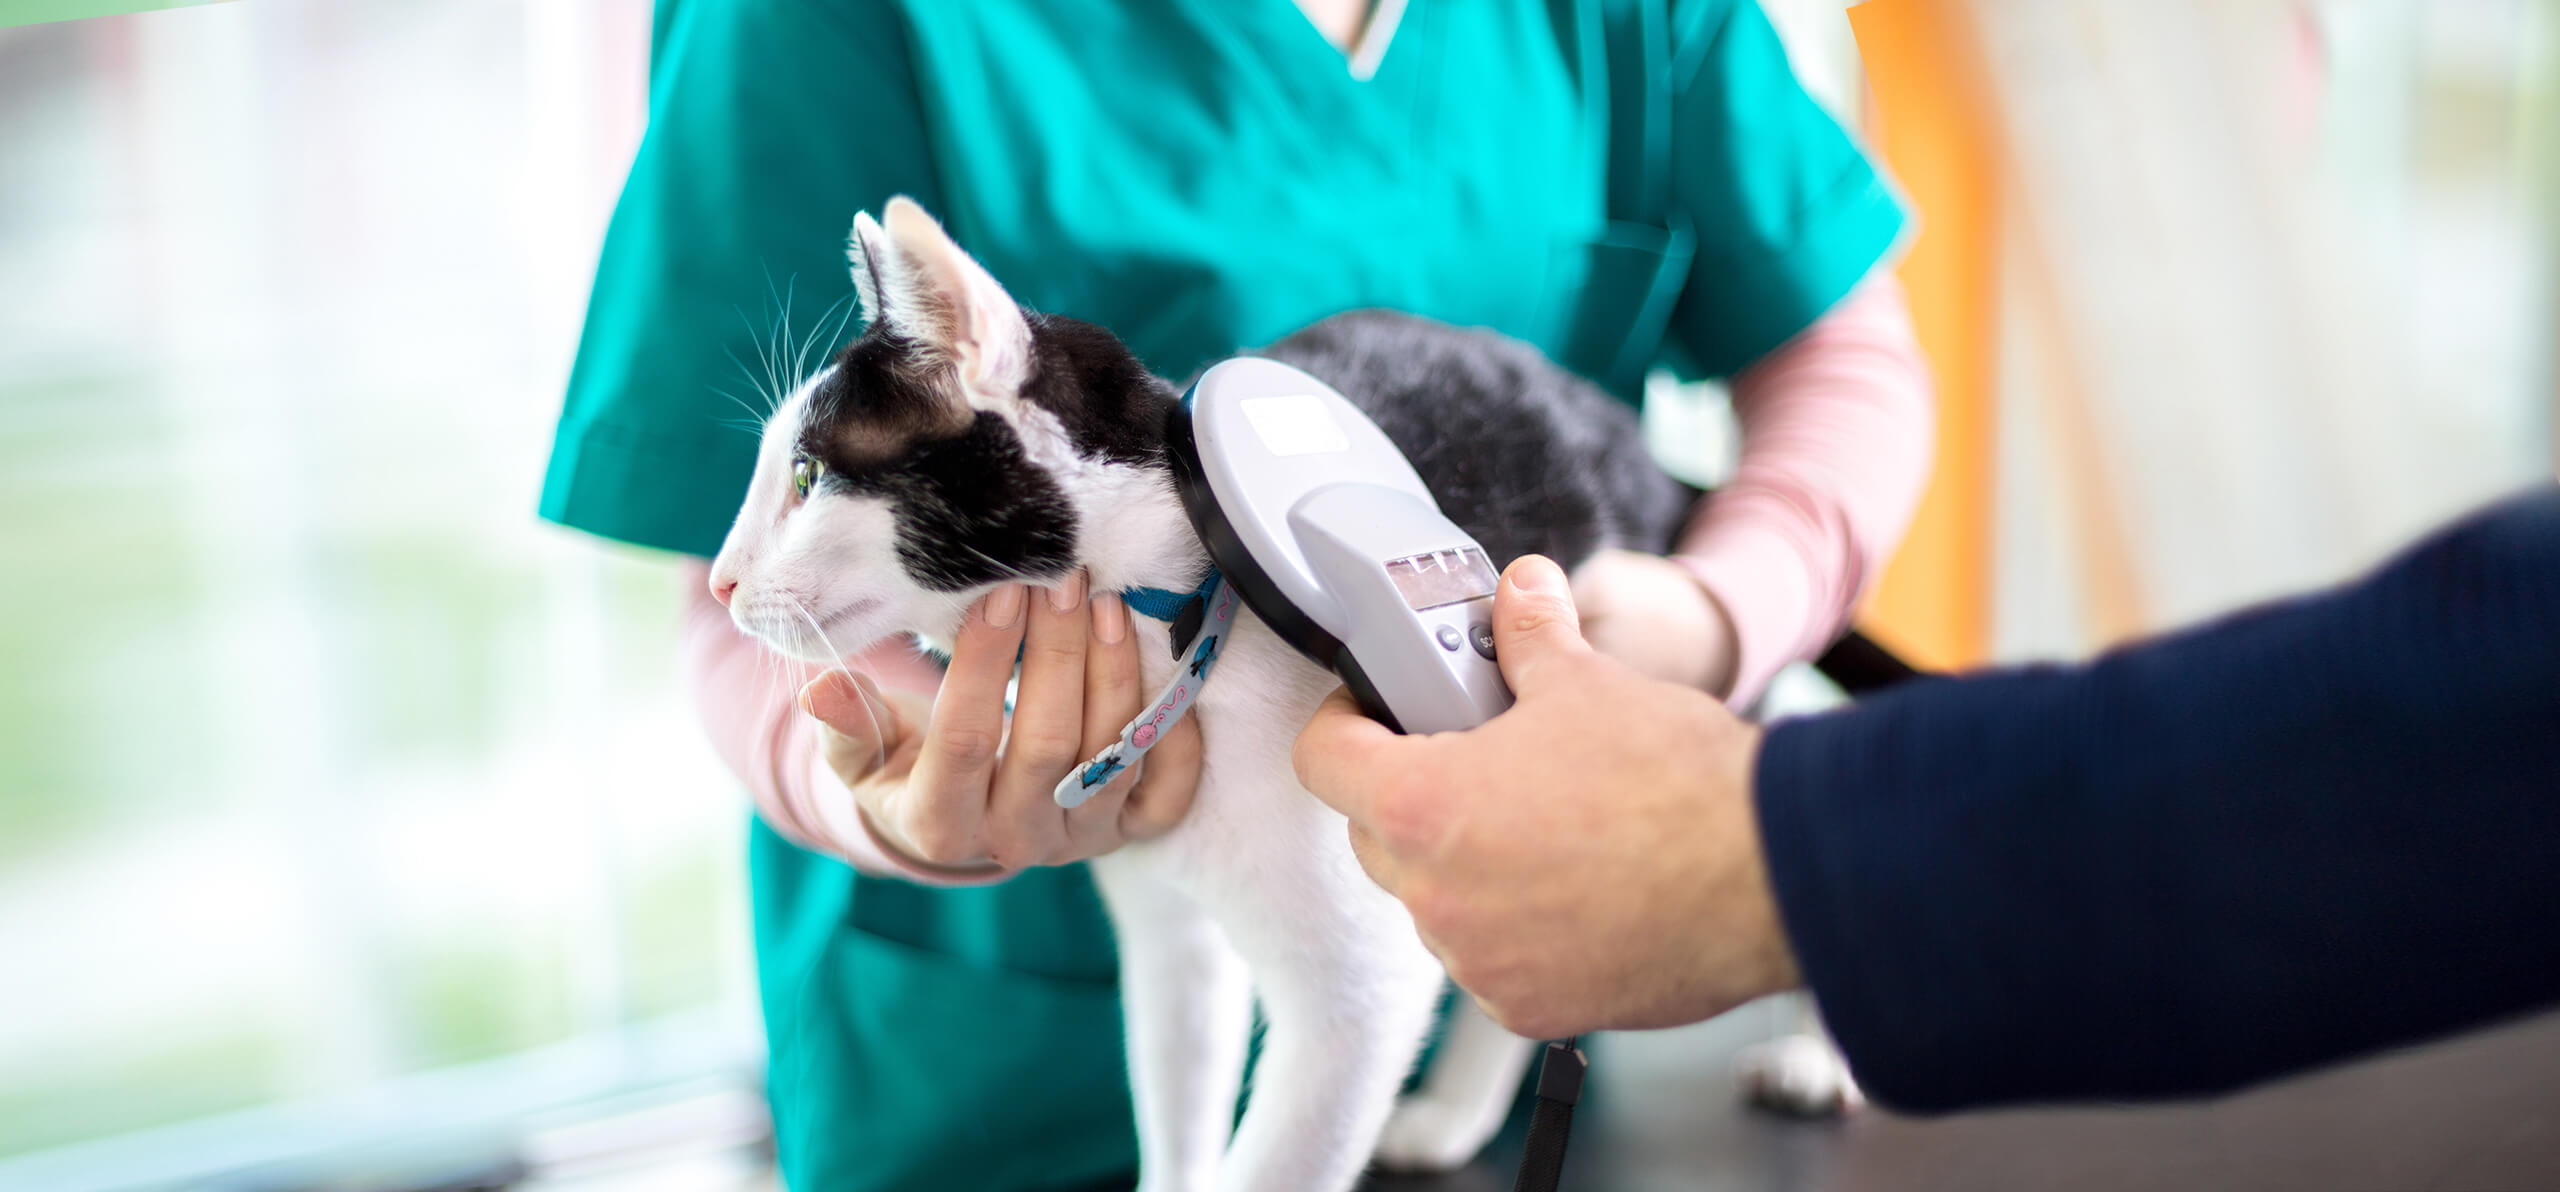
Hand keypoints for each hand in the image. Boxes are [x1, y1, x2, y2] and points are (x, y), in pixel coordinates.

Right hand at [800, 571, 1202, 871]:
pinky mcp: (1129, 832)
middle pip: (1048, 744)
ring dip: (1114, 674)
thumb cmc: (907, 771)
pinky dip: (1176, 733)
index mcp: (939, 825)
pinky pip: (1169, 792)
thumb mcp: (861, 757)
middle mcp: (1015, 840)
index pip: (964, 740)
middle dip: (1058, 653)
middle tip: (1063, 579)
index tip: (998, 593)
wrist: (961, 827)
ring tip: (1106, 602)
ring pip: (1111, 759)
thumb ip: (846, 725)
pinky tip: (1163, 670)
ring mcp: (1079, 839)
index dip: (983, 665)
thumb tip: (823, 689)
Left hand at [1292, 555, 1798, 1038]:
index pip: (1321, 760)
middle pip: (1375, 834)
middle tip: (1474, 757)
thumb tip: (1521, 590)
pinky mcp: (1528, 1008)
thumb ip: (1531, 634)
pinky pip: (1490, 959)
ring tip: (1543, 825)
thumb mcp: (1588, 682)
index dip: (1346, 722)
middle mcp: (1434, 897)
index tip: (1376, 710)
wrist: (1772, 876)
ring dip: (1466, 865)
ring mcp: (1479, 961)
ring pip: (1436, 901)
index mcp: (1421, 806)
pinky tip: (1576, 887)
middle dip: (1410, 792)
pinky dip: (1515, 926)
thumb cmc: (1678, 784)